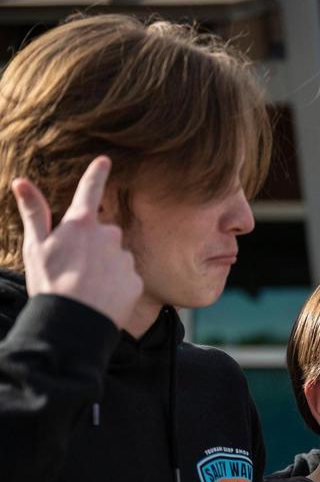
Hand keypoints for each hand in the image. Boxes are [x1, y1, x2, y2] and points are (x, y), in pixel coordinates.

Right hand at [14, 156, 141, 328]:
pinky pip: (125, 278)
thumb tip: (21, 181)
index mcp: (81, 224)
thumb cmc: (50, 283)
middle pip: (102, 234)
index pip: (90, 191)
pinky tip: (101, 298)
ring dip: (104, 268)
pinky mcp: (136, 279)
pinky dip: (115, 285)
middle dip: (91, 247)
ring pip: (115, 257)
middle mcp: (108, 235)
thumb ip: (34, 213)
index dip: (97, 174)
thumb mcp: (36, 246)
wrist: (75, 322)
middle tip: (73, 269)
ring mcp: (124, 257)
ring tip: (86, 287)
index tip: (105, 160)